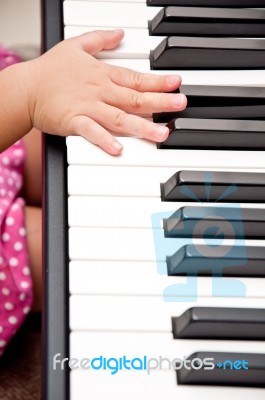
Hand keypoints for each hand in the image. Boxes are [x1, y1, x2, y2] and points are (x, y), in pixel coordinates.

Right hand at [27, 30, 186, 154]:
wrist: (26, 88)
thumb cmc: (50, 70)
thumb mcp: (76, 45)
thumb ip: (101, 39)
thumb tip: (120, 33)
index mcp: (102, 74)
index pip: (136, 78)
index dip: (158, 82)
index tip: (177, 84)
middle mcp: (100, 91)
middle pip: (135, 97)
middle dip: (160, 101)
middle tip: (180, 105)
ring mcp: (88, 107)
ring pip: (119, 117)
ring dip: (142, 125)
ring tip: (161, 134)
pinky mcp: (74, 121)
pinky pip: (91, 131)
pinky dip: (104, 139)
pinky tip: (118, 149)